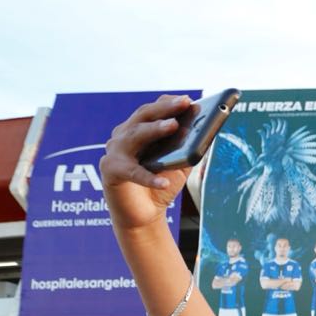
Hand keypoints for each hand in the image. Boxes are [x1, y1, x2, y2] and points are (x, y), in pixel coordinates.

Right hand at [99, 94, 192, 229]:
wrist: (143, 216)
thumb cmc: (160, 186)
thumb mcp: (178, 165)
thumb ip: (188, 149)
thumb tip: (205, 132)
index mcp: (138, 129)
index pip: (152, 110)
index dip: (168, 103)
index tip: (187, 99)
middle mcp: (123, 136)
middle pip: (143, 116)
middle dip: (164, 108)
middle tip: (183, 103)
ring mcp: (114, 152)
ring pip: (134, 136)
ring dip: (154, 130)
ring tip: (173, 126)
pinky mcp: (110, 171)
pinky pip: (132, 172)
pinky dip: (148, 177)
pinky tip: (164, 181)